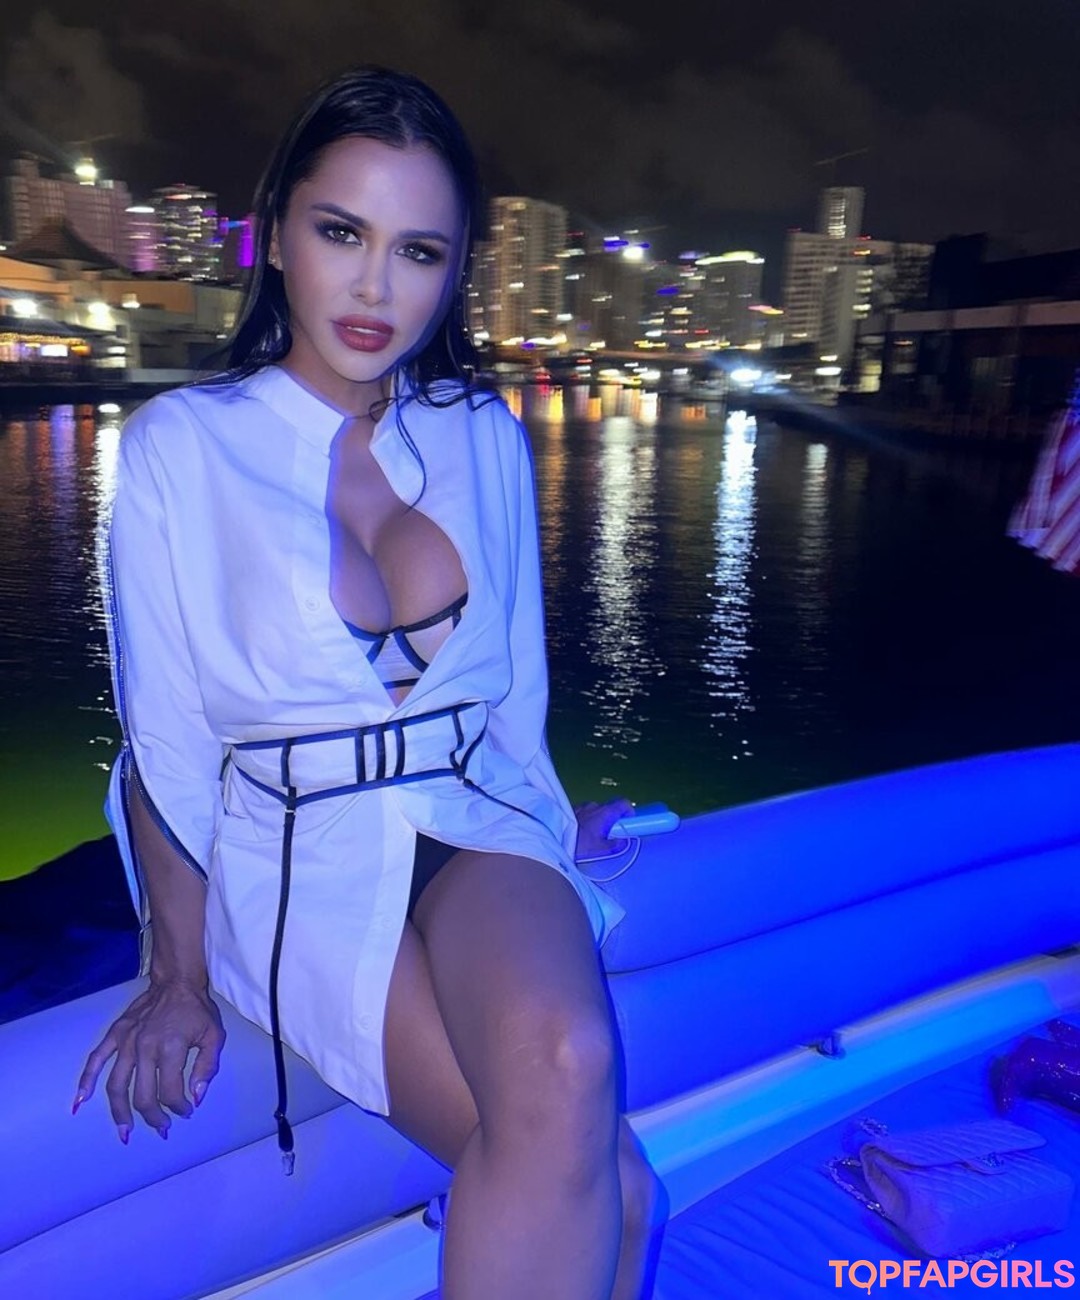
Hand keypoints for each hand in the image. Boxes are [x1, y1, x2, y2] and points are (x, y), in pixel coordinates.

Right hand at [73, 979, 225, 1142]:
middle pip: (142, 1095)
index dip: (179, 1107)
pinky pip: (96, 1060)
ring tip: (125, 1132)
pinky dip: (86, 1081)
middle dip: (153, 1117)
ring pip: (116, 1086)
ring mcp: (126, 1042)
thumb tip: (196, 1097)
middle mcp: (145, 1047)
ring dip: (119, 1113)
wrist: (176, 982)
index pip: (170, 1091)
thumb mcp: (214, 1036)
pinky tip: (80, 1102)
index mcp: (171, 1048)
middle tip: (162, 1127)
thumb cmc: (197, 1011)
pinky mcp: (115, 1034)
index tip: (186, 1111)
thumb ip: (207, 1067)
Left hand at [574, 797, 634, 860]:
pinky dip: (585, 819)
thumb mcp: (601, 849)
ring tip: (591, 835)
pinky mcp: (571, 809)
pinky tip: (580, 832)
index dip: (628, 812)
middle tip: (609, 834)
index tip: (628, 821)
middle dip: (611, 819)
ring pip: (595, 810)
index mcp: (605, 813)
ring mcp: (582, 806)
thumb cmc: (578, 845)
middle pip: (609, 808)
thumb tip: (623, 841)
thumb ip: (615, 845)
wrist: (555, 839)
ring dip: (597, 819)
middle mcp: (594, 806)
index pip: (623, 803)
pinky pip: (583, 812)